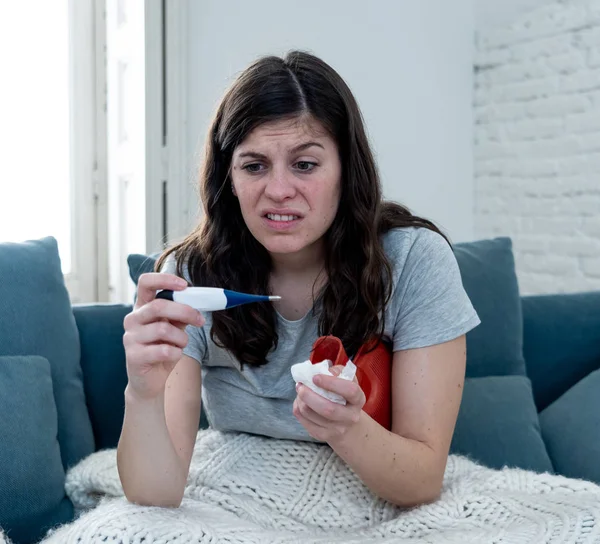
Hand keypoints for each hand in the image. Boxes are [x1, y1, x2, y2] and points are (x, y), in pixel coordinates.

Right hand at [123, 273, 204, 400]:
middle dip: (185, 311)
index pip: (146, 283)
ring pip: (164, 329)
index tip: (184, 285)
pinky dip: (176, 353)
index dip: (164, 279)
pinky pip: (163, 350)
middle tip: (200, 320)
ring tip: (181, 344)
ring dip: (181, 338)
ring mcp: (130, 338)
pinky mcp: (134, 356)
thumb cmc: (162, 349)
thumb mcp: (174, 328)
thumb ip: (180, 314)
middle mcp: (132, 319)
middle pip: (159, 306)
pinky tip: (173, 356)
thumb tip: (198, 301)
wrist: (150, 381)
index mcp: (142, 308)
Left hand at [293, 365, 365, 443]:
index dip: (331, 383)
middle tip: (300, 385)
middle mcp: (350, 417)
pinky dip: (298, 409)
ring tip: (300, 391)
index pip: (349, 390)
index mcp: (358, 400)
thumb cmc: (344, 397)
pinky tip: (300, 402)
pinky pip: (304, 421)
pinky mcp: (322, 436)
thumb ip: (338, 372)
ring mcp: (337, 429)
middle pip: (327, 408)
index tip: (315, 377)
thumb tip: (325, 371)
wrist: (347, 426)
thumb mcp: (347, 381)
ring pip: (311, 414)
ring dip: (300, 400)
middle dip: (309, 395)